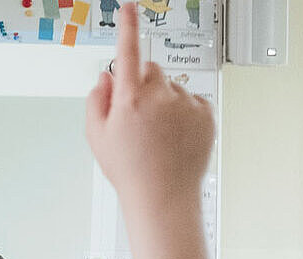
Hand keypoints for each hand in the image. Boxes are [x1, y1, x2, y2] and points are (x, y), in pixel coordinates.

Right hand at [85, 4, 214, 199]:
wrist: (163, 196)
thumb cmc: (129, 170)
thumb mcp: (96, 137)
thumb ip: (96, 100)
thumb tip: (107, 77)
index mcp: (129, 100)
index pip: (128, 52)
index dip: (127, 26)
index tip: (129, 8)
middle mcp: (159, 96)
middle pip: (152, 70)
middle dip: (144, 84)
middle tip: (137, 115)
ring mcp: (185, 103)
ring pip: (172, 86)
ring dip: (164, 101)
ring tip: (158, 134)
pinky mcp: (206, 112)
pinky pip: (192, 100)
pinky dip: (184, 112)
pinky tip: (174, 135)